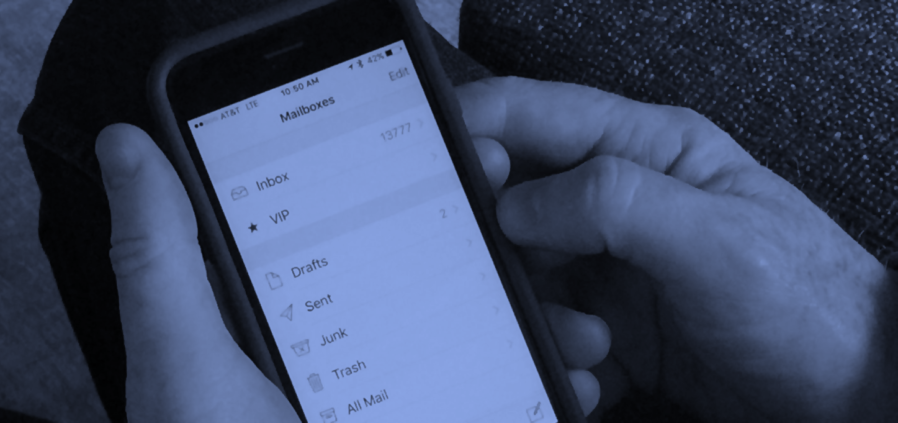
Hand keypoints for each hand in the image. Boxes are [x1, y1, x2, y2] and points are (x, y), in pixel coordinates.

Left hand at [94, 122, 607, 420]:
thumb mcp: (184, 364)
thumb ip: (160, 258)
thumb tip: (126, 148)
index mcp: (274, 317)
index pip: (340, 225)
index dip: (402, 179)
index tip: (455, 153)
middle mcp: (336, 351)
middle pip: (422, 277)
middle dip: (487, 245)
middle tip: (525, 228)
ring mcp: (387, 393)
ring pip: (468, 336)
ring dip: (528, 317)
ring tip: (569, 323)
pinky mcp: (428, 408)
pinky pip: (488, 391)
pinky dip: (535, 381)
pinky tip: (565, 378)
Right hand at [454, 76, 893, 422]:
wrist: (850, 397)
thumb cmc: (806, 304)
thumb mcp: (715, 240)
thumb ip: (613, 203)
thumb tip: (516, 204)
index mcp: (647, 153)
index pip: (538, 116)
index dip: (479, 132)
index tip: (445, 176)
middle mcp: (621, 205)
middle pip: (516, 204)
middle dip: (504, 249)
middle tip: (509, 281)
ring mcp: (614, 269)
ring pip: (527, 279)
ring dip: (540, 316)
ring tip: (593, 342)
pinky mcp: (613, 328)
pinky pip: (552, 336)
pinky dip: (558, 362)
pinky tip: (592, 379)